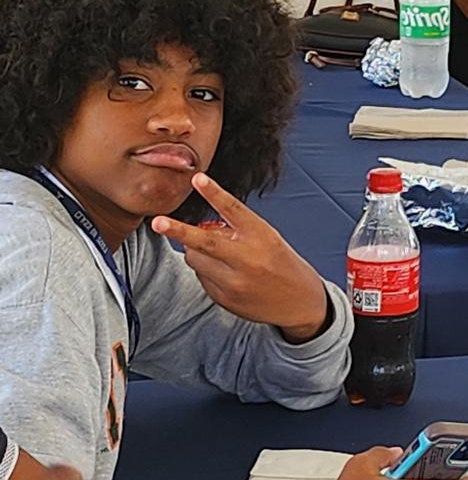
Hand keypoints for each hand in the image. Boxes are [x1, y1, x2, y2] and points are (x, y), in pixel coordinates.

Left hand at [150, 172, 330, 340]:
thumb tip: (198, 230)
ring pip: (195, 259)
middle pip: (204, 242)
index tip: (197, 178)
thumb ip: (236, 232)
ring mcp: (234, 281)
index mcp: (261, 235)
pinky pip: (201, 277)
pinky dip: (207, 272)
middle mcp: (247, 258)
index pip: (234, 209)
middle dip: (178, 231)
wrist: (298, 301)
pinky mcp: (223, 298)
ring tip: (220, 257)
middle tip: (157, 221)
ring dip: (197, 252)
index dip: (214, 192)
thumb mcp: (267, 240)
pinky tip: (228, 277)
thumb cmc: (282, 263)